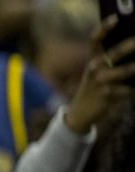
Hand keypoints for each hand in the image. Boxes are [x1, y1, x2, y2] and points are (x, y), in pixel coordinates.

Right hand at [65, 15, 134, 134]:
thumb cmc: (93, 88)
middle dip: (128, 46)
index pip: (94, 41)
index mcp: (91, 60)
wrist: (80, 113)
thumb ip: (108, 60)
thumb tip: (130, 51)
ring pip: (124, 71)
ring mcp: (100, 82)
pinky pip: (128, 89)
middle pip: (113, 53)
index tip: (115, 19)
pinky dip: (132, 89)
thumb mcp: (94, 73)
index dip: (103, 29)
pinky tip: (132, 90)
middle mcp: (94, 69)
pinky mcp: (107, 95)